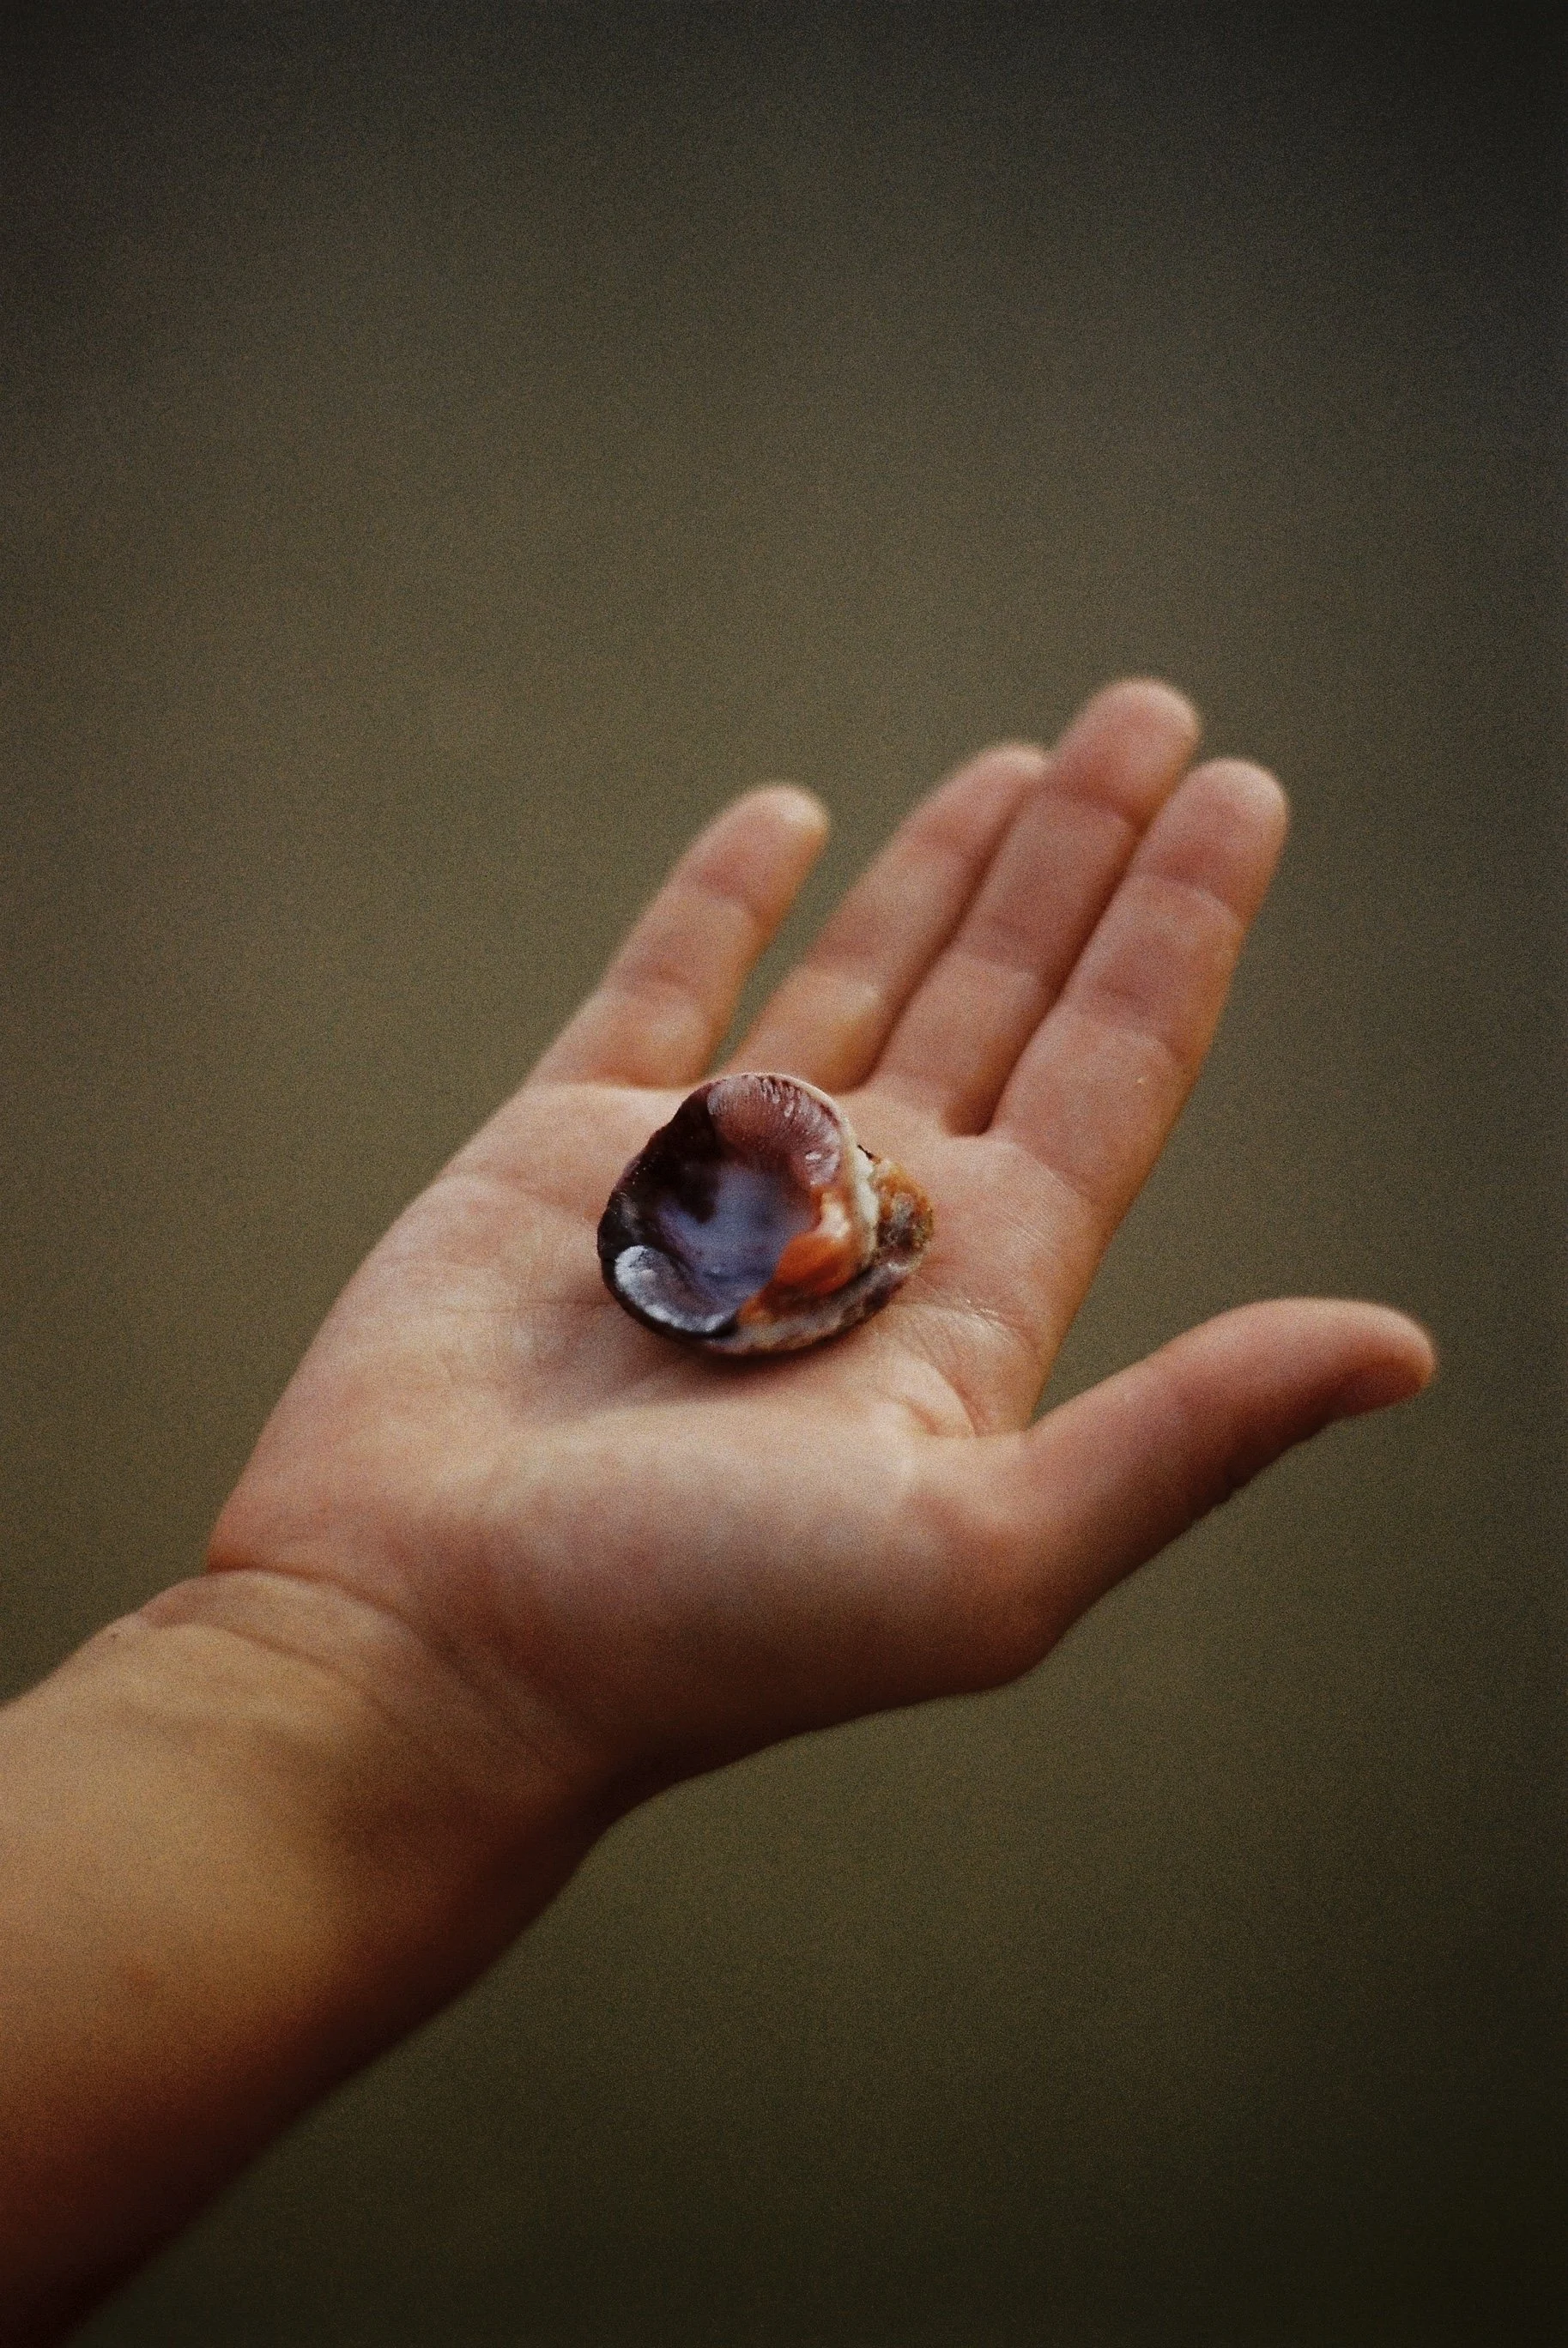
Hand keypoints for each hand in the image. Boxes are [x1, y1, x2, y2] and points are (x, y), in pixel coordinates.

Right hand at [204, 681, 1432, 1819]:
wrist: (428, 1652)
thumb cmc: (701, 1632)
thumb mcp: (981, 1551)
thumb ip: (1187, 1435)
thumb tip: (1404, 1346)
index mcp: (971, 1305)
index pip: (1110, 1075)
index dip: (1180, 933)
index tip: (1247, 791)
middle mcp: (858, 1229)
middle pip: (1008, 998)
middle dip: (1084, 860)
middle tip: (1155, 715)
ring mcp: (713, 1180)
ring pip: (859, 978)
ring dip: (947, 865)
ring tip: (1027, 755)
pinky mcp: (566, 1152)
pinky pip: (662, 981)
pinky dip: (726, 893)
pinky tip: (795, 814)